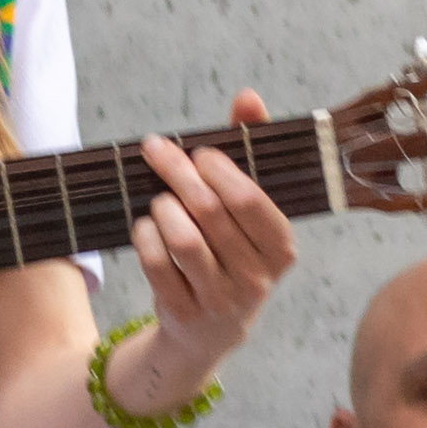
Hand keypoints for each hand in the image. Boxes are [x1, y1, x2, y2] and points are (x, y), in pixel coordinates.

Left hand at [117, 88, 302, 386]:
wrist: (210, 331)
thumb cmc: (231, 251)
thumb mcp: (248, 207)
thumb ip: (250, 147)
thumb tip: (248, 96)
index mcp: (282, 249)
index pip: (249, 199)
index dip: (218, 169)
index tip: (198, 152)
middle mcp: (256, 279)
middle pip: (210, 212)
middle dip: (177, 173)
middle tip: (157, 150)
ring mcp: (219, 300)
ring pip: (182, 239)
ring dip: (161, 207)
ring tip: (159, 199)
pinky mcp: (183, 313)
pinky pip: (156, 263)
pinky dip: (145, 236)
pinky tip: (147, 227)